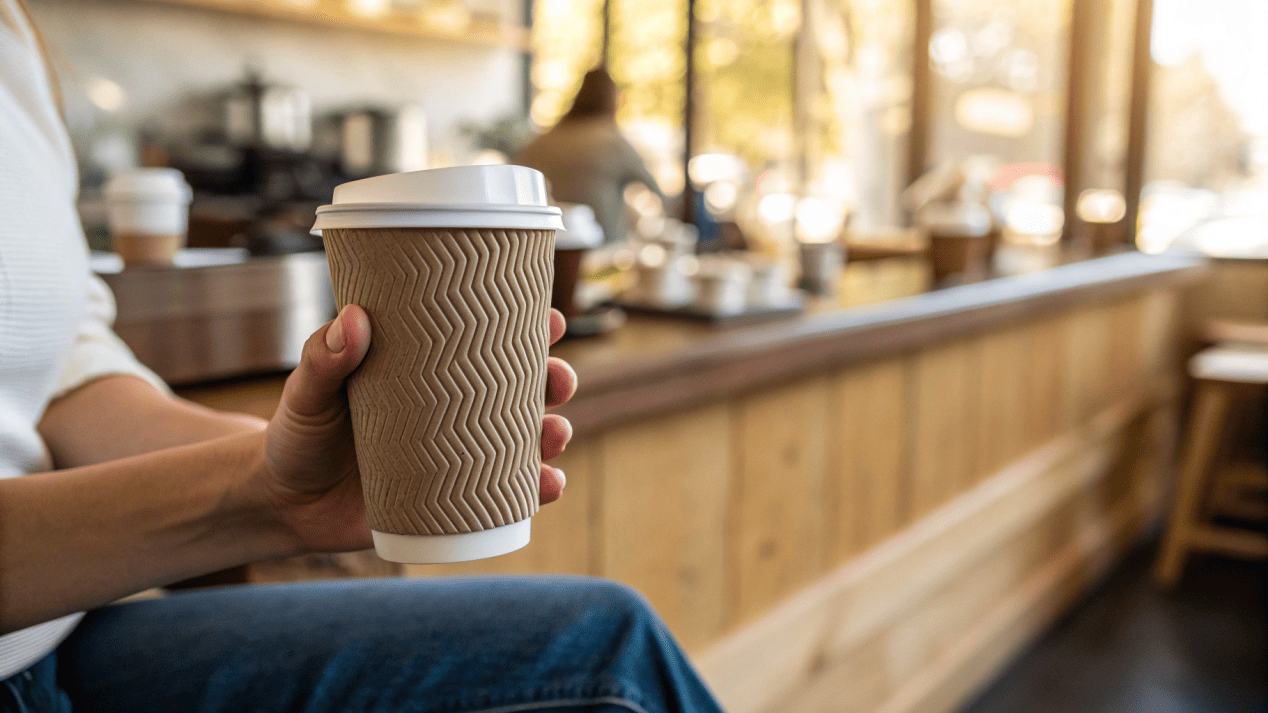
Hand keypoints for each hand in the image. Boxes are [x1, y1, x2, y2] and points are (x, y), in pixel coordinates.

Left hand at [258, 305, 576, 553]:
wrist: (282, 506)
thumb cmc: (296, 435)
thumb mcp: (306, 392)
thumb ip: (324, 359)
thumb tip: (355, 320)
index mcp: (426, 372)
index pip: (485, 342)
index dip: (527, 328)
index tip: (551, 319)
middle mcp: (451, 411)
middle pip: (520, 390)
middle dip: (554, 381)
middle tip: (558, 381)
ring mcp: (456, 457)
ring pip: (522, 442)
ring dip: (552, 435)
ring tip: (555, 434)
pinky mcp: (452, 503)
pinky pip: (504, 497)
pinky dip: (533, 492)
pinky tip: (548, 485)